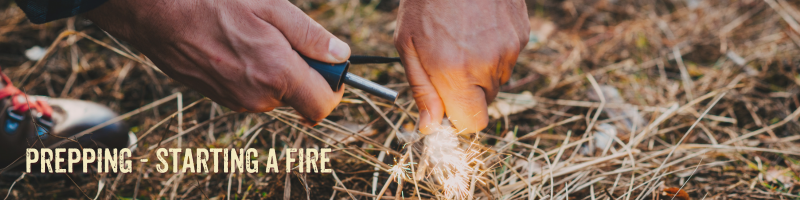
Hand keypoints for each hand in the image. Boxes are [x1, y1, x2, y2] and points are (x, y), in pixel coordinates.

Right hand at [83, 0, 350, 123]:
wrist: (155, 13)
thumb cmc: (212, 2)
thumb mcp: (271, 6)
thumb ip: (310, 36)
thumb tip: (340, 55)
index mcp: (277, 74)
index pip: (323, 106)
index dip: (334, 87)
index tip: (331, 66)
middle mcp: (258, 97)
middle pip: (300, 98)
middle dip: (303, 73)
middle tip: (284, 36)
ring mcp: (237, 101)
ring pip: (275, 93)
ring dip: (277, 70)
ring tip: (253, 35)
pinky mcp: (221, 98)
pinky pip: (252, 90)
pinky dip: (255, 72)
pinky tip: (236, 44)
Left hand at [394, 0, 528, 133]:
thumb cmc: (425, 2)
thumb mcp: (407, 46)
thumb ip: (422, 90)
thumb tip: (430, 126)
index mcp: (455, 73)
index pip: (472, 123)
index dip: (459, 117)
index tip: (447, 103)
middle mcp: (487, 65)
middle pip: (484, 101)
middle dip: (467, 90)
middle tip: (449, 60)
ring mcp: (509, 49)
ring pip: (497, 79)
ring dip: (481, 68)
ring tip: (463, 38)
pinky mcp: (521, 34)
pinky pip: (508, 57)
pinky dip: (494, 49)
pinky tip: (478, 27)